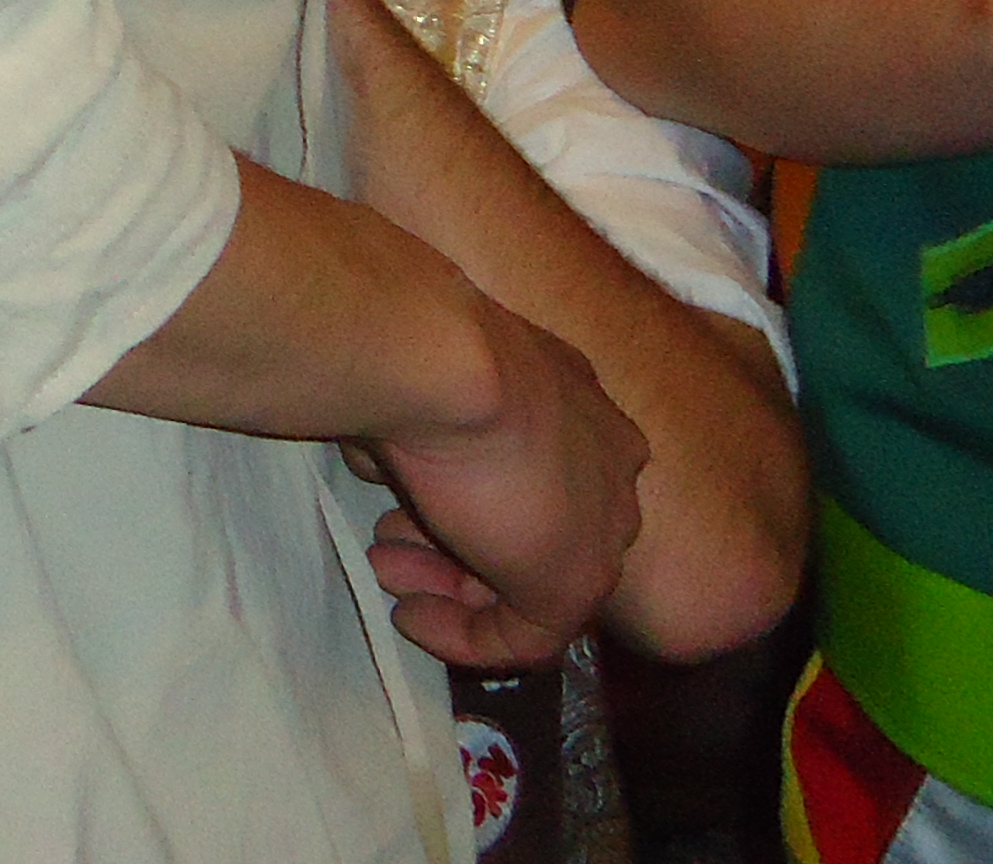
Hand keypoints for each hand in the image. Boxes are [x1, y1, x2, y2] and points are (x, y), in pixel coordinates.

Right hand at [362, 299, 643, 665]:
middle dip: (448, 547)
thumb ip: (432, 432)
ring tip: (386, 574)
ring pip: (526, 577)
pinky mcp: (576, 585)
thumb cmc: (428, 356)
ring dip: (449, 588)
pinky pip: (527, 633)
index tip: (400, 508)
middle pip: (530, 528)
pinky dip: (467, 637)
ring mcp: (601, 526)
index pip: (533, 473)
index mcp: (581, 403)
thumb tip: (396, 457)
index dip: (460, 497)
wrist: (450, 368)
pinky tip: (413, 617)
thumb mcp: (428, 392)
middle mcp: (606, 460)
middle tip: (386, 551)